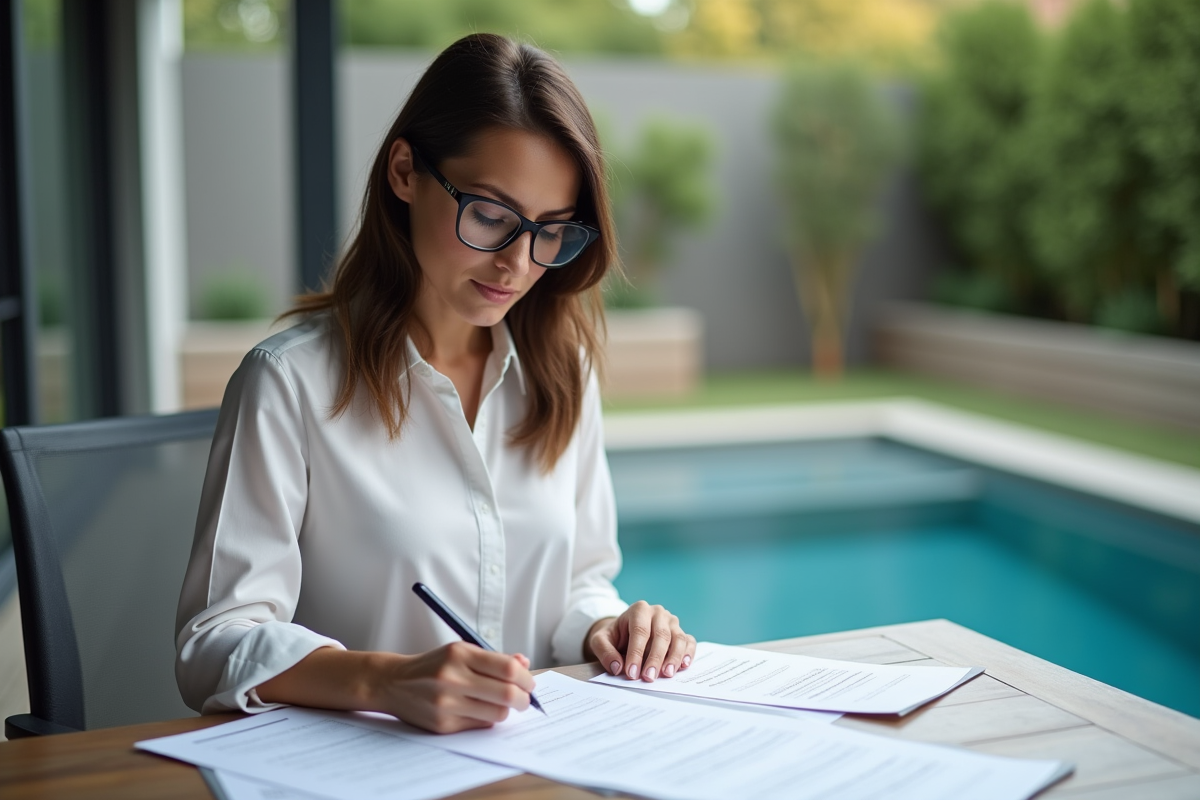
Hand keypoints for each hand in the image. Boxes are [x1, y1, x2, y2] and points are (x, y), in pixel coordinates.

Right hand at [371, 642, 534, 733]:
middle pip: (507, 694)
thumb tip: (524, 664)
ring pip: (497, 713)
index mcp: (459, 654)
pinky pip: (480, 725)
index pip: (508, 669)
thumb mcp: (460, 651)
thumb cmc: (434, 665)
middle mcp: (452, 678)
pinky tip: (481, 709)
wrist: (393, 683)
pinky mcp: (443, 724)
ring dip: (507, 710)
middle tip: (524, 699)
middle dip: (524, 699)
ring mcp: (447, 704)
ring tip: (502, 704)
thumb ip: (493, 659)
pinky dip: (488, 718)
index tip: (528, 682)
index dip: (525, 677)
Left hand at [586, 601, 695, 682]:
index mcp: (639, 610)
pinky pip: (689, 642)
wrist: (624, 634)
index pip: (640, 631)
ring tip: (666, 675)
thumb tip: (617, 668)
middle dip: (655, 658)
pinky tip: (684, 666)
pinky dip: (689, 653)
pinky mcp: (681, 633)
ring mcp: (672, 622)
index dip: (636, 653)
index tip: (632, 673)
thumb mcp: (600, 641)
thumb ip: (604, 652)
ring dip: (674, 658)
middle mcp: (658, 613)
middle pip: (661, 635)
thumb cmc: (613, 637)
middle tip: (648, 678)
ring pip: (678, 638)